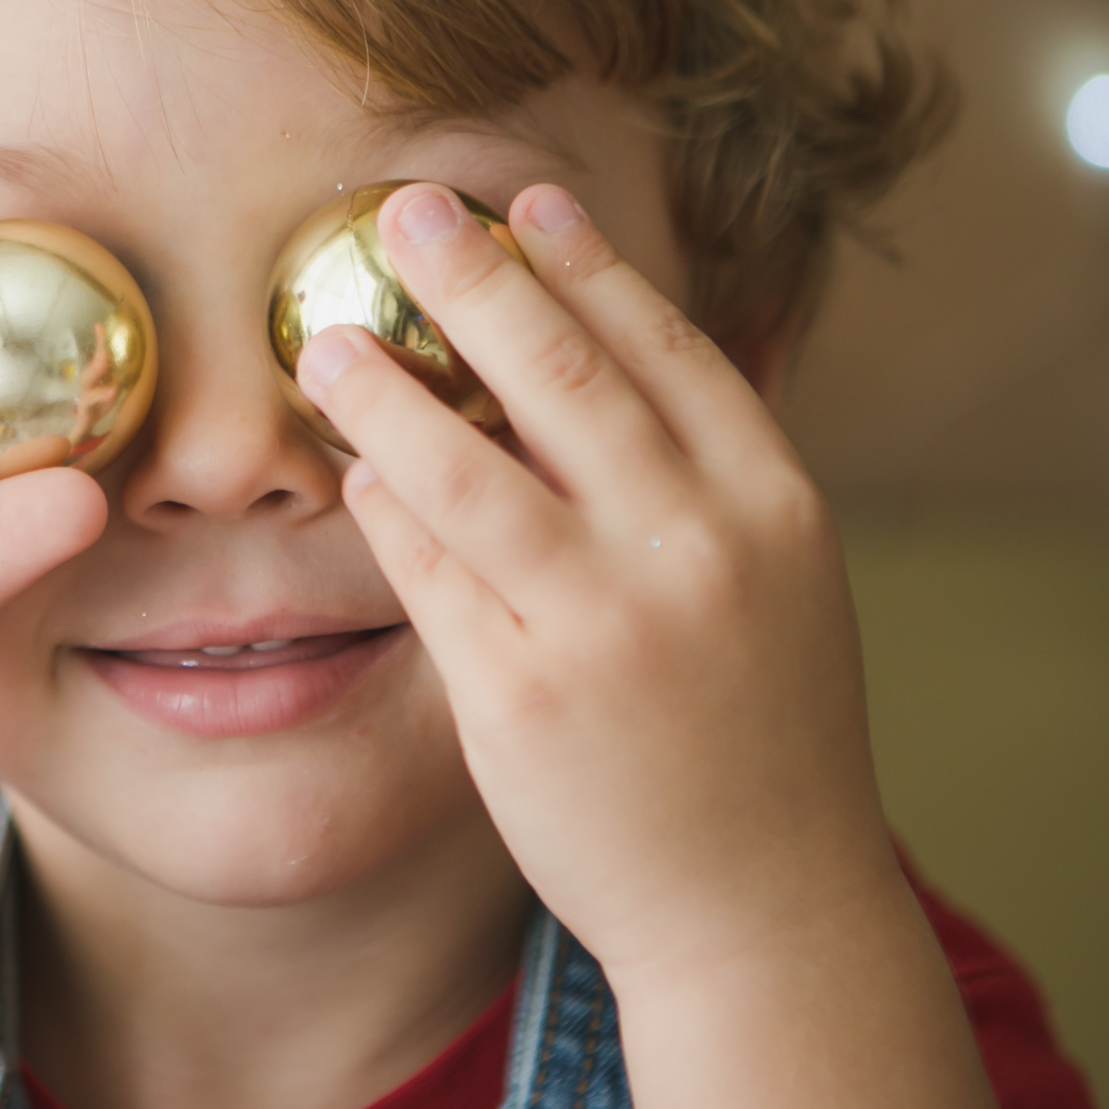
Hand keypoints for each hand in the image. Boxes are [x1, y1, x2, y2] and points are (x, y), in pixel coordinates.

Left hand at [295, 181, 898, 985]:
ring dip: (387, 391)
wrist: (763, 908)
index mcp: (772, 508)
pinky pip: (429, 573)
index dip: (590, 265)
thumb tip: (622, 339)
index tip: (525, 200)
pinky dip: (385, 511)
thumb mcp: (784, 582)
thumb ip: (714, 470)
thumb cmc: (762, 732)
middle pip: (563, 378)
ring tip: (324, 341)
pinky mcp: (518, 698)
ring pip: (468, 470)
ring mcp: (603, 626)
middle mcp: (693, 551)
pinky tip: (353, 474)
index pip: (668, 349)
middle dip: (474, 279)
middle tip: (403, 209)